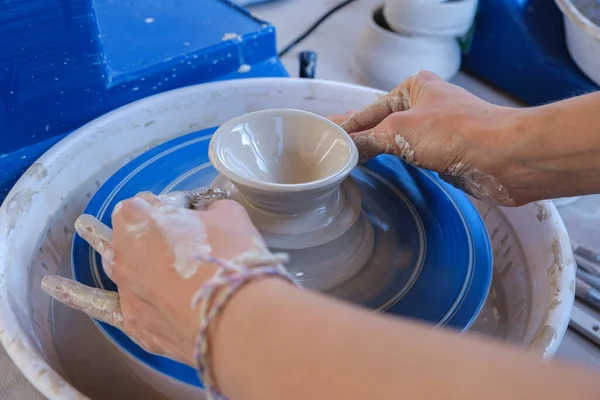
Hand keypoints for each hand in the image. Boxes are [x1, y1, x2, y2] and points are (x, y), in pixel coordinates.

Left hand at [42, 190, 270, 365]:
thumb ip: (211, 211)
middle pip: (127, 231)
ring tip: (86, 228)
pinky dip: (76, 294)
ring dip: (107, 245)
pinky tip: (53, 285)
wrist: (234, 316)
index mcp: (141, 216)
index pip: (148, 203)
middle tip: (170, 233)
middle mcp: (123, 249)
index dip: (170, 208)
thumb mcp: (230, 216)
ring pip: (112, 260)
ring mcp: (125, 286)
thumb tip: (207, 216)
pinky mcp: (134, 320)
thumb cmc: (231, 258)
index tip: (190, 216)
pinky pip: (101, 305)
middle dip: (144, 227)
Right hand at [331, 71, 524, 205]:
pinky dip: (391, 163)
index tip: (322, 138)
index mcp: (412, 88)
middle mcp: (423, 106)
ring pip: (394, 142)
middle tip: (327, 151)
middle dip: (356, 139)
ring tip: (344, 162)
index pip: (367, 111)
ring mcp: (434, 131)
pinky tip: (376, 169)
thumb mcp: (399, 131)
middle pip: (379, 125)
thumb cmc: (458, 132)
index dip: (344, 127)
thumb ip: (367, 140)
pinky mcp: (443, 153)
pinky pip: (408, 157)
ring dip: (373, 153)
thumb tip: (344, 149)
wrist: (504, 157)